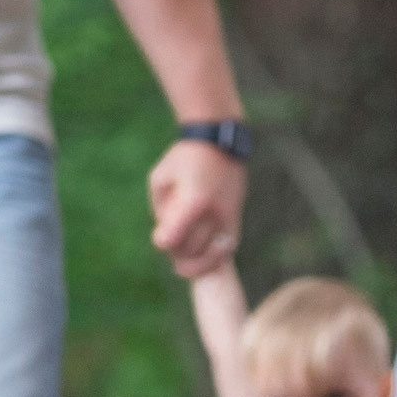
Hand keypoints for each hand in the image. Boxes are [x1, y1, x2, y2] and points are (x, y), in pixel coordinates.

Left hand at [149, 137, 244, 278]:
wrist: (219, 139)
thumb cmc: (184, 158)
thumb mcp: (160, 179)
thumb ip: (161, 211)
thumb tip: (168, 240)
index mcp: (193, 201)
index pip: (173, 239)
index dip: (162, 241)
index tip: (159, 235)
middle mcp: (214, 212)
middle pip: (191, 250)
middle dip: (177, 250)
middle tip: (172, 238)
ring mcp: (229, 216)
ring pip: (212, 256)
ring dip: (195, 257)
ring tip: (185, 251)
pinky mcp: (237, 217)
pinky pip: (228, 248)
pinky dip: (214, 257)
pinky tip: (203, 256)